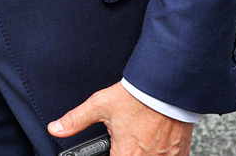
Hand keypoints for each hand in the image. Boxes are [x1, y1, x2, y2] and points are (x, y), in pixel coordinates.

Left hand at [48, 81, 192, 154]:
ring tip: (141, 138)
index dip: (110, 154)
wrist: (167, 85)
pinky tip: (155, 141)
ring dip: (144, 151)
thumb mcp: (100, 105)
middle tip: (127, 140)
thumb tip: (55, 129)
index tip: (112, 149)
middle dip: (127, 151)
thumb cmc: (137, 96)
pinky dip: (160, 152)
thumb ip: (76, 120)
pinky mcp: (180, 154)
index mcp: (127, 154)